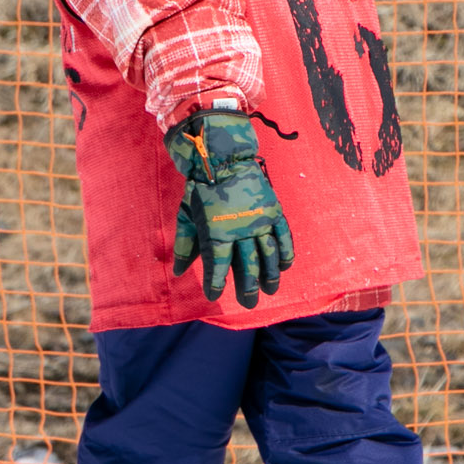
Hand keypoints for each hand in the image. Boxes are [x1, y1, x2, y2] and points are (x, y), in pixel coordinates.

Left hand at [163, 110, 295, 308]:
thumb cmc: (201, 189)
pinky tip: (285, 266)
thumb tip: (178, 272)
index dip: (216, 283)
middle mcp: (241, 230)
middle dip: (248, 287)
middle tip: (249, 303)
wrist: (223, 160)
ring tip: (270, 290)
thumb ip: (184, 245)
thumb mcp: (186, 215)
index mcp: (216, 232)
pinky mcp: (273, 212)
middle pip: (247, 266)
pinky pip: (283, 237)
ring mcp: (260, 221)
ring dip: (270, 275)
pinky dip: (285, 253)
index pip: (218, 266)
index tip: (214, 296)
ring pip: (268, 255)